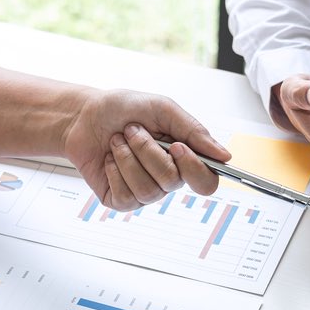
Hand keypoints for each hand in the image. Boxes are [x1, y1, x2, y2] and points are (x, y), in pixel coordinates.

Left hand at [62, 89, 231, 210]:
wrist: (84, 116)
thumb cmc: (124, 109)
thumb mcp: (162, 109)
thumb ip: (194, 131)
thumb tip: (225, 156)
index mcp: (183, 158)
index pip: (206, 181)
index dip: (194, 167)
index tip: (175, 145)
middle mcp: (167, 179)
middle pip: (172, 181)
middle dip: (147, 151)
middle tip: (132, 130)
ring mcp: (144, 192)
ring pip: (148, 189)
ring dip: (128, 158)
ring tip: (118, 141)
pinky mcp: (121, 201)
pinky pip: (125, 196)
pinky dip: (114, 171)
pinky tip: (109, 159)